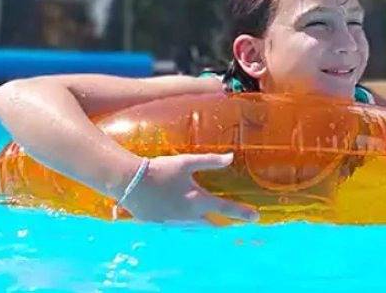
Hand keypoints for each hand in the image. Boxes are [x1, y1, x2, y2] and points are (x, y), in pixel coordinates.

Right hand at [116, 152, 259, 223]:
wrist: (129, 182)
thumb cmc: (160, 170)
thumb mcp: (186, 162)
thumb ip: (210, 161)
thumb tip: (231, 157)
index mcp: (198, 201)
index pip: (226, 209)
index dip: (242, 213)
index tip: (256, 218)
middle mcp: (189, 216)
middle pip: (210, 223)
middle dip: (219, 222)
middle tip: (228, 221)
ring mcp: (174, 222)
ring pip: (193, 227)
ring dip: (202, 224)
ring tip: (208, 221)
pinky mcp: (160, 224)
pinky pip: (177, 226)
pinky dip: (183, 223)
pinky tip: (180, 218)